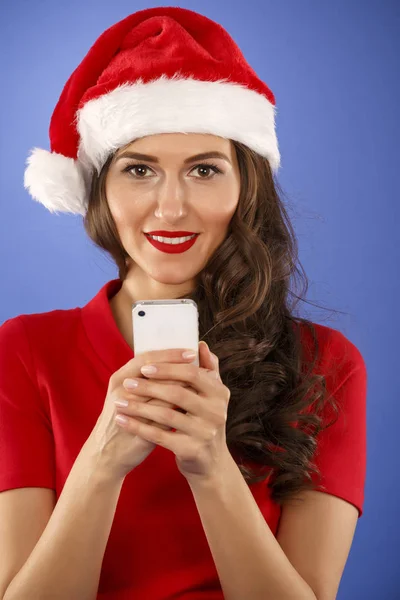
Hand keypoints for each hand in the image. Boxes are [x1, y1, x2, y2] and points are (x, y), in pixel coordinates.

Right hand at [86, 347, 198, 482]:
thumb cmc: (122, 419)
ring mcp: (127, 410)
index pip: (146, 358)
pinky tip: (193, 404)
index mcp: (119, 379)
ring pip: (160, 393)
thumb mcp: (127, 394)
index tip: (190, 352)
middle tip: (201, 367)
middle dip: (180, 367)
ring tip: (202, 382)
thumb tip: (175, 362)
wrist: (105, 454)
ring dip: (182, 386)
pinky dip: (179, 408)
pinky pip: (162, 415)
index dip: (169, 354)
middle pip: (154, 372)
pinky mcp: (138, 429)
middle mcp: (120, 391)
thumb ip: (147, 379)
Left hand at [114, 341, 230, 485]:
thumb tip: (201, 345)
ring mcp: (206, 432)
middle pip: (178, 393)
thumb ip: (207, 370)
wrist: (209, 463)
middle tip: (128, 384)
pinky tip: (124, 421)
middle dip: (149, 387)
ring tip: (120, 402)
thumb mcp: (210, 396)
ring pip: (166, 415)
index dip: (168, 369)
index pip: (192, 374)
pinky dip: (139, 427)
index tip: (145, 367)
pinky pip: (160, 436)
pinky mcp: (193, 450)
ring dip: (139, 408)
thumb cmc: (204, 421)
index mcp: (219, 393)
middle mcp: (217, 412)